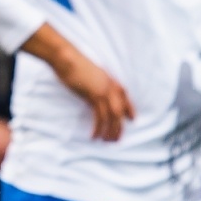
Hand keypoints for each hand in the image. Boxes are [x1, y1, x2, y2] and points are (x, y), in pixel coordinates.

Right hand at [22, 25, 134, 140]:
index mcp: (111, 81)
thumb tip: (96, 93)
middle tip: (116, 139)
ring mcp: (103, 91)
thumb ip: (98, 84)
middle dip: (119, 127)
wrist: (67, 59)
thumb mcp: (92, 75)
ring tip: (106, 141)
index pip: (125, 98)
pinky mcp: (94, 96)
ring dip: (110, 131)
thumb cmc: (75, 65)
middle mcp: (111, 87)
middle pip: (119, 111)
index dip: (130, 109)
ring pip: (112, 116)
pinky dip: (98, 128)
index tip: (132, 119)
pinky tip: (94, 136)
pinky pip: (99, 116)